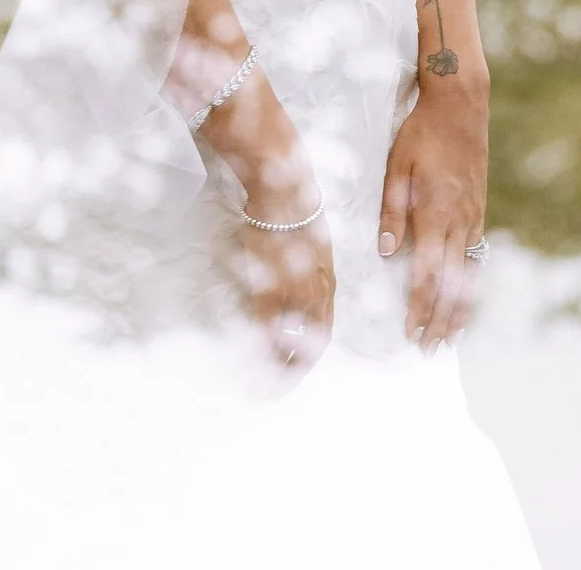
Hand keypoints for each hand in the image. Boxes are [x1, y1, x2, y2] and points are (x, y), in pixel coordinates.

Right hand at [228, 197, 336, 373]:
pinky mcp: (271, 284)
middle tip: (277, 391)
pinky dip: (261, 348)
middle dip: (295, 371)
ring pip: (289, 341)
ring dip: (277, 367)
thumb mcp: (313, 246)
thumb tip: (299, 296)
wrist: (282, 188)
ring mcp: (294, 289)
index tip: (297, 371)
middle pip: (311, 343)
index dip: (310, 355)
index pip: (323, 330)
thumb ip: (310, 273)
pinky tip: (252, 362)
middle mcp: (317, 290)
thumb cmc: (295, 211)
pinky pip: (267, 327)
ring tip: (263, 386)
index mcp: (327, 282)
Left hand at [378, 72, 489, 352]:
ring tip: (451, 338)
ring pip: (468, 275)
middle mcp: (459, 221)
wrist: (461, 104)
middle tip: (430, 351)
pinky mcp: (479, 209)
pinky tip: (465, 298)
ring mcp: (473, 216)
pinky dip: (470, 284)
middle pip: (451, 284)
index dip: (419, 307)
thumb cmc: (422, 133)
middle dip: (440, 321)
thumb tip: (385, 252)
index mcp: (435, 212)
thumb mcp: (398, 167)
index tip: (411, 333)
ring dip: (459, 310)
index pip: (427, 274)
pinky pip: (476, 256)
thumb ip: (392, 211)